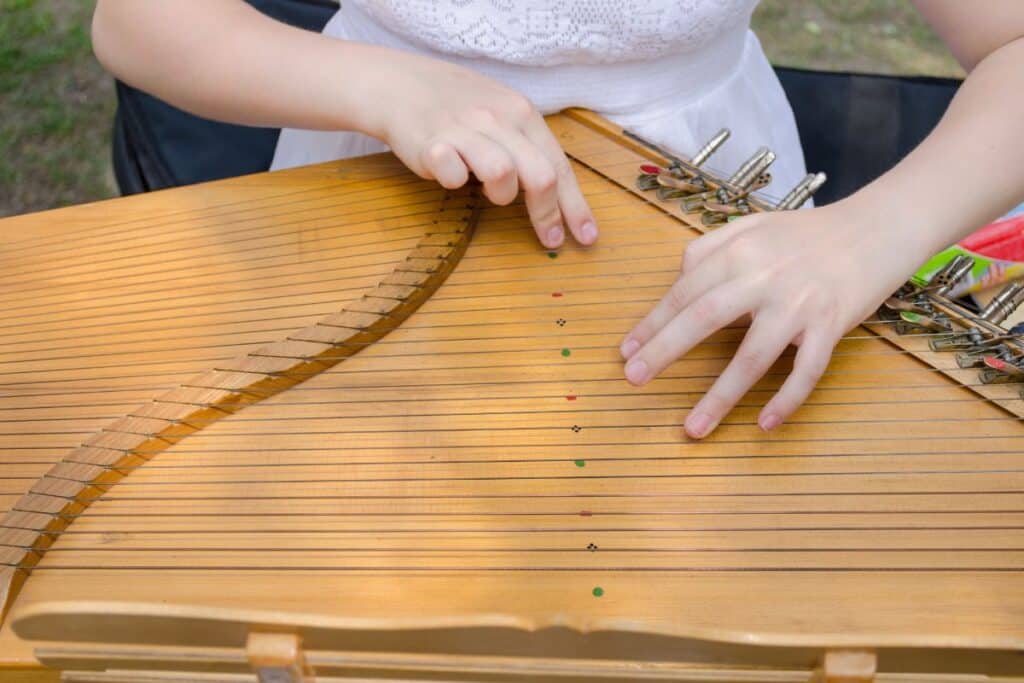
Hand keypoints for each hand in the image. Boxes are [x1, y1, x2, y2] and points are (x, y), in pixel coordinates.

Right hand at [362, 49, 596, 248]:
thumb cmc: (456, 106)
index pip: (560, 165)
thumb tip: (556, 194)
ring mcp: (465, 130)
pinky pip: (454, 177)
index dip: (574, 206)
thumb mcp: (501, 113)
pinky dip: (455, 182)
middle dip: (548, 214)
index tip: (586, 237)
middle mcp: (498, 119)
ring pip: (502, 175)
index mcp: (521, 113)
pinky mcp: (432, 144)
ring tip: (485, 190)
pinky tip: (448, 172)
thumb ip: (527, 147)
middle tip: (549, 239)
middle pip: (540, 175)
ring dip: (500, 194)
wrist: (399, 84)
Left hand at [619, 203, 924, 438]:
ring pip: (752, 357)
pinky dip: (786, 399)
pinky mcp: (831, 326)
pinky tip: (763, 423)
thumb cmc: (807, 233)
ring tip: (692, 428)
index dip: (653, 323)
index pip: (684, 291)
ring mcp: (800, 304)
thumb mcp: (752, 226)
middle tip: (633, 379)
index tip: (626, 351)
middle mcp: (765, 277)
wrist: (878, 228)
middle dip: (664, 351)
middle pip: (704, 318)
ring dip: (719, 397)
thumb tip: (678, 282)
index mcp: (740, 251)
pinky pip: (806, 371)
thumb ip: (709, 249)